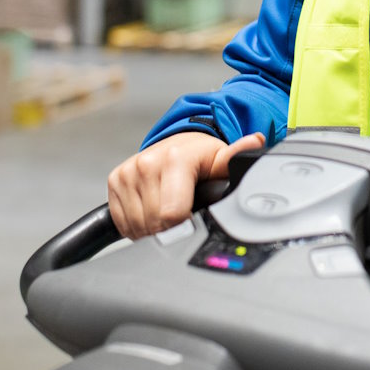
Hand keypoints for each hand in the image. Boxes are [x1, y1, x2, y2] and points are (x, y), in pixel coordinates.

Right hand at [107, 130, 264, 238]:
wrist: (176, 143)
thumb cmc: (200, 155)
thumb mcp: (221, 158)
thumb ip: (236, 156)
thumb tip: (255, 142)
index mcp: (174, 159)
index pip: (171, 214)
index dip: (184, 225)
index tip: (192, 218)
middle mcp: (146, 163)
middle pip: (155, 224)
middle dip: (169, 227)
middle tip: (183, 211)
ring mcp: (128, 172)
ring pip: (138, 226)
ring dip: (153, 226)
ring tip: (169, 207)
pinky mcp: (115, 180)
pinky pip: (123, 221)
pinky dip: (137, 223)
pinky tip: (152, 208)